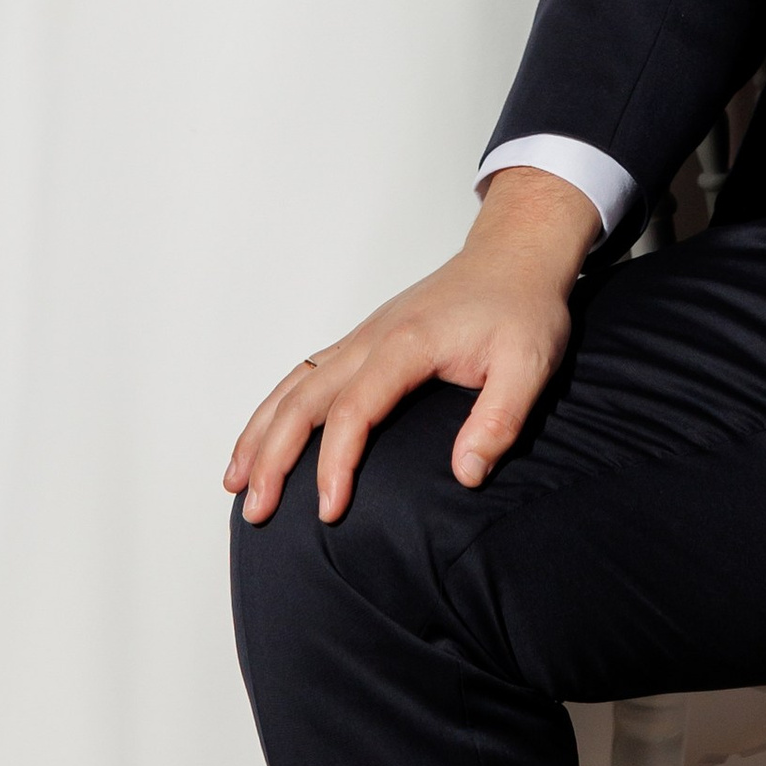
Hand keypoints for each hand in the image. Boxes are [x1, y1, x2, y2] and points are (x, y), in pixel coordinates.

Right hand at [225, 168, 594, 525]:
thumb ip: (500, 419)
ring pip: (295, 384)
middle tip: (256, 510)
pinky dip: (275, 406)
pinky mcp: (364, 340)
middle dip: (273, 455)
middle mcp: (372, 337)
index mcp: (407, 343)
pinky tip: (263, 436)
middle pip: (305, 399)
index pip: (353, 410)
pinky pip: (306, 374)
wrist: (515, 255)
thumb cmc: (522, 308)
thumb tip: (466, 474)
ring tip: (236, 480)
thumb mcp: (530, 364)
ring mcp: (363, 336)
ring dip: (261, 431)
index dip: (335, 463)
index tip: (328, 511)